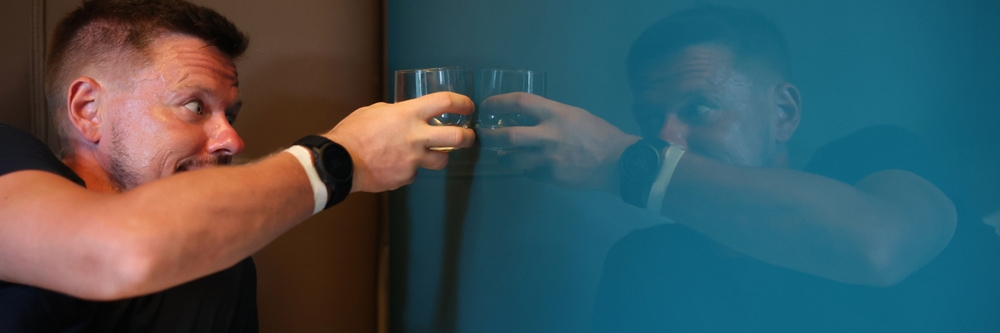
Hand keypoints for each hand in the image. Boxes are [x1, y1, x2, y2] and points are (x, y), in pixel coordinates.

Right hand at [325, 92, 475, 192]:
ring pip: (441, 160)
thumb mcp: (376, 111)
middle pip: (457, 137)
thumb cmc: (353, 133)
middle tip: (468, 137)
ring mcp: (413, 159)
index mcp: (408, 114)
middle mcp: (416, 136)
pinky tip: (395, 166)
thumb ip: (396, 112)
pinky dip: (409, 170)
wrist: (341, 162)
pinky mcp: (406, 177)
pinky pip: (414, 173)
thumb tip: (404, 115)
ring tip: (432, 155)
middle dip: (468, 137)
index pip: (445, 102)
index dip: (461, 103)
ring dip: (440, 157)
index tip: (468, 107)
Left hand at [476, 92, 638, 191]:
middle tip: (483, 136)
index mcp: (556, 114)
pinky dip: (527, 168)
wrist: (616, 162)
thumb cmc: (596, 133)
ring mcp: (549, 159)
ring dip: (504, 156)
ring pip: (512, 159)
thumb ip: (549, 115)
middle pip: (508, 135)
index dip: (498, 102)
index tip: (486, 106)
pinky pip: (529, 172)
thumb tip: (523, 116)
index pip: (519, 103)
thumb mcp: (573, 114)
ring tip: (503, 155)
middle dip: (489, 136)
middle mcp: (549, 135)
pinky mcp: (551, 177)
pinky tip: (533, 165)